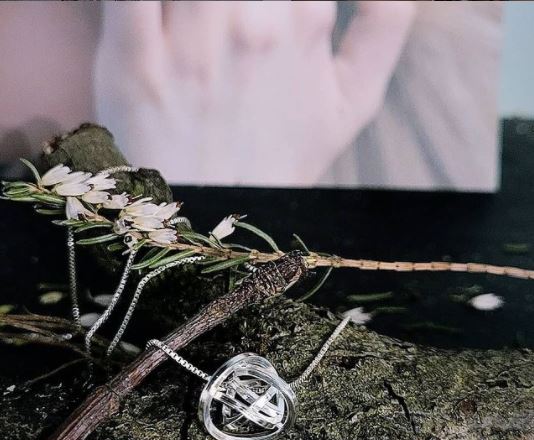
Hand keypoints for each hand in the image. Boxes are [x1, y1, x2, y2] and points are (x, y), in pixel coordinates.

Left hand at [95, 1, 414, 184]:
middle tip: (232, 21)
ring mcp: (190, 44)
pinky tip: (152, 12)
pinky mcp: (132, 65)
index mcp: (305, 23)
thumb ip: (385, 28)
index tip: (270, 8)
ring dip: (198, 0)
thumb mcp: (352, 104)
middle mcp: (253, 23)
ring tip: (203, 27)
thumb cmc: (281, 161)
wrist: (223, 221)